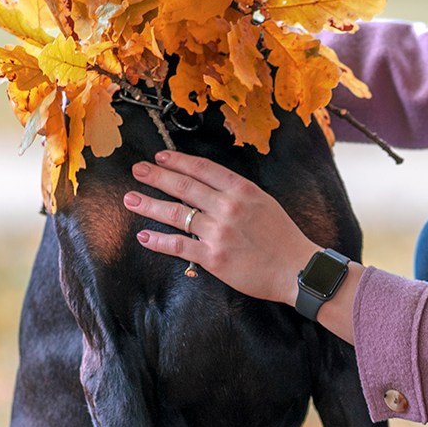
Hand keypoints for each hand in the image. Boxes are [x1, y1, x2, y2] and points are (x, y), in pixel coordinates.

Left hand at [125, 151, 314, 306]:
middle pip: (184, 186)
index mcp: (243, 190)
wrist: (297, 270)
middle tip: (138, 169)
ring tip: (131, 198)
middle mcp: (228, 207)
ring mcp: (219, 232)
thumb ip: (237, 193)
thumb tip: (208, 186)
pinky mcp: (213, 258)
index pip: (203, 169)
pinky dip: (158, 240)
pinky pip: (179, 245)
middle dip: (157, 176)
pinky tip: (144, 235)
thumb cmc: (283, 237)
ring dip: (150, 204)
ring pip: (176, 213)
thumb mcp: (265, 203)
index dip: (179, 161)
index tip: (161, 156)